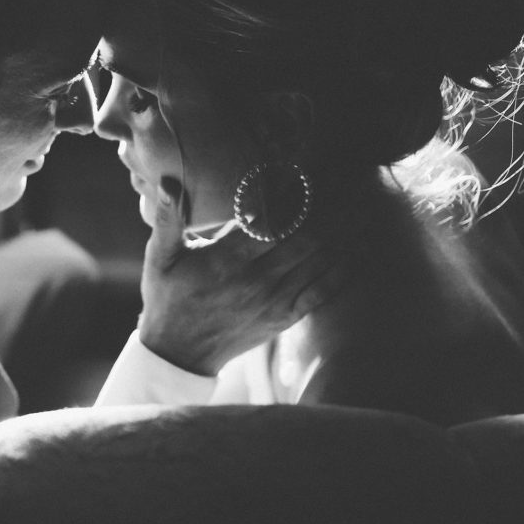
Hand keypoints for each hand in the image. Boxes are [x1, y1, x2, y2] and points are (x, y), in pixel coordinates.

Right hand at [138, 180, 350, 376]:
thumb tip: (167, 181)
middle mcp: (254, 281)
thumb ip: (167, 218)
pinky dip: (341, 271)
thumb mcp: (159, 258)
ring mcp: (272, 301)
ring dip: (343, 234)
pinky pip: (320, 293)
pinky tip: (358, 249)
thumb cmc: (167, 297)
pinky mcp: (283, 318)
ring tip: (364, 206)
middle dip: (332, 208)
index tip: (314, 171)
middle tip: (355, 181)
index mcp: (225, 261)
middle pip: (304, 238)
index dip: (296, 196)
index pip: (270, 222)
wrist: (179, 353)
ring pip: (317, 262)